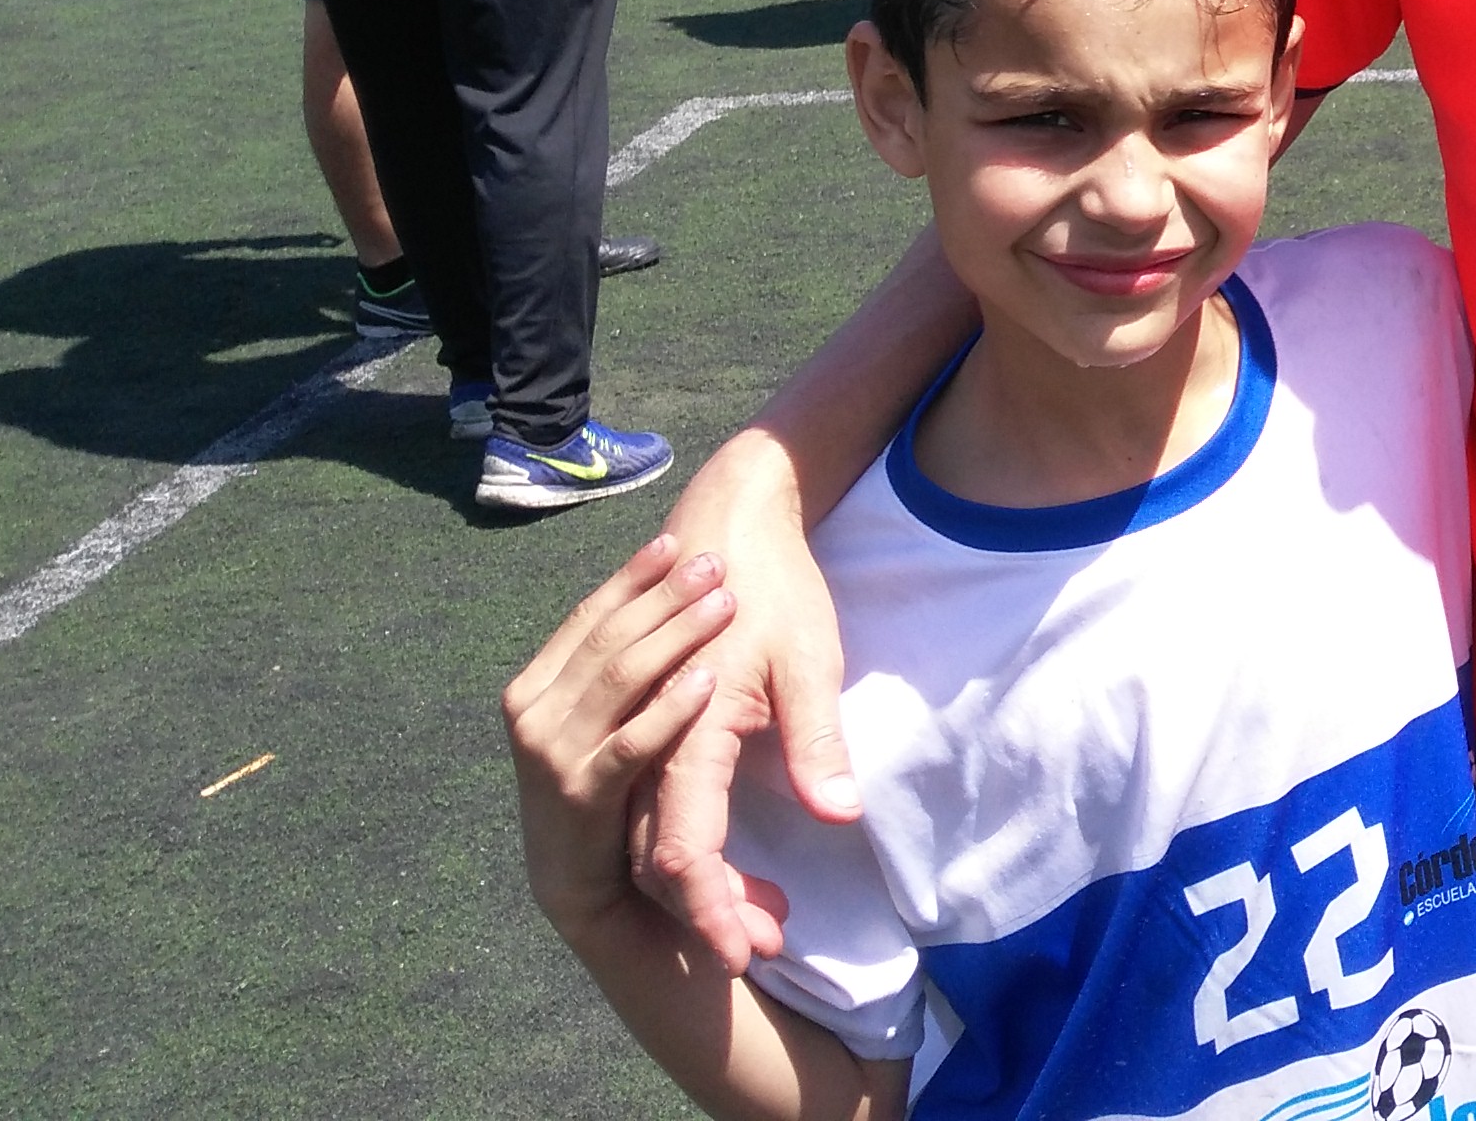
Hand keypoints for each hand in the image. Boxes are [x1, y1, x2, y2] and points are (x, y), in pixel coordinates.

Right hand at [508, 537, 732, 945]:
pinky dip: (668, 710)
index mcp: (541, 682)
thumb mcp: (610, 720)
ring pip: (618, 677)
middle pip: (607, 638)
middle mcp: (534, 709)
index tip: (677, 537)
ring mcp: (549, 751)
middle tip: (714, 559)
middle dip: (661, 596)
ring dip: (673, 635)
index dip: (633, 577)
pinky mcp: (577, 795)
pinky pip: (629, 743)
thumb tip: (658, 593)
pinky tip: (707, 680)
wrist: (581, 887)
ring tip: (721, 599)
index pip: (592, 616)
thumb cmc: (604, 790)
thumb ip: (620, 664)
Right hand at [634, 439, 853, 971]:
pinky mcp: (642, 724)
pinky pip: (644, 804)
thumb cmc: (774, 589)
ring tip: (762, 913)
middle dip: (711, 910)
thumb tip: (839, 816)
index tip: (743, 955)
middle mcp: (646, 740)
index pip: (685, 850)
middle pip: (661, 858)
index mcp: (687, 731)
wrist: (728, 521)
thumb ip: (817, 742)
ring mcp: (636, 732)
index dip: (711, 910)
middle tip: (767, 944)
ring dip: (700, 885)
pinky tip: (728, 864)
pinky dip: (683, 843)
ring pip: (646, 838)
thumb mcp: (809, 662)